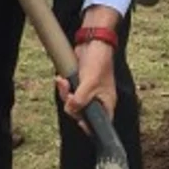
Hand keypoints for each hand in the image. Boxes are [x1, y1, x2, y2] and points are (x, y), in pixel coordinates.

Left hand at [56, 7, 120, 129]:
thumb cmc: (98, 62)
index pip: (99, 124)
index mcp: (107, 103)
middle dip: (72, 105)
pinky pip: (70, 93)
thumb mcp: (88, 84)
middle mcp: (99, 100)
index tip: (79, 121)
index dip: (88, 126)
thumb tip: (70, 110)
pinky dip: (65, 88)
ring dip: (65, 94)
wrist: (92, 43)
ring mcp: (89, 93)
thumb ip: (79, 101)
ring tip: (64, 82)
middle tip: (70, 94)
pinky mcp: (80, 86)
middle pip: (81, 114)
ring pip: (73, 104)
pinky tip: (62, 80)